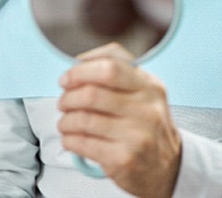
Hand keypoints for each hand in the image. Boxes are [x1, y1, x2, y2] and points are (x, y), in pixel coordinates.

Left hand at [58, 43, 181, 197]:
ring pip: (83, 119)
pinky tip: (70, 139)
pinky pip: (83, 143)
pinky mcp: (124, 159)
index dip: (80, 71)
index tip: (66, 79)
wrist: (168, 168)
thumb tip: (77, 64)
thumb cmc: (144, 122)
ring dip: (65, 120)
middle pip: (92, 94)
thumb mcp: (142, 90)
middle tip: (63, 103)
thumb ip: (115, 70)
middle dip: (68, 97)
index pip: (110, 67)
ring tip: (64, 123)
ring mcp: (137, 136)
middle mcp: (147, 110)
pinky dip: (69, 139)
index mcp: (149, 86)